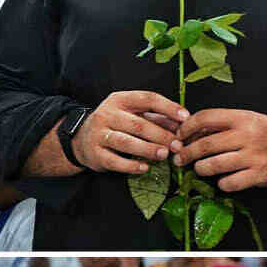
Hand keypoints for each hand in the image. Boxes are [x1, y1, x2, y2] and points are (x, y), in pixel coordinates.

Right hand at [71, 91, 187, 173]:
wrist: (81, 139)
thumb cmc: (116, 125)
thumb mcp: (133, 115)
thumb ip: (156, 117)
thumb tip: (182, 123)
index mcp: (120, 100)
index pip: (147, 99)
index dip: (168, 107)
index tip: (185, 117)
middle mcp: (107, 114)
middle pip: (139, 124)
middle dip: (161, 135)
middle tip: (178, 145)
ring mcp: (99, 134)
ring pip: (126, 142)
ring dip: (148, 149)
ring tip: (164, 155)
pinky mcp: (95, 153)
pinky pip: (115, 161)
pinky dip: (131, 165)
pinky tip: (145, 167)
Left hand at [174, 109, 266, 190]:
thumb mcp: (248, 120)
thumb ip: (223, 125)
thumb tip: (191, 133)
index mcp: (242, 118)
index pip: (206, 117)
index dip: (187, 127)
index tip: (180, 135)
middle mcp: (247, 136)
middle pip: (206, 144)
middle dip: (187, 153)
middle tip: (179, 158)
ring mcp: (253, 157)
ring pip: (214, 165)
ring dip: (200, 168)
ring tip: (199, 168)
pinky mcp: (259, 175)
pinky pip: (230, 183)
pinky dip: (221, 184)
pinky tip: (222, 181)